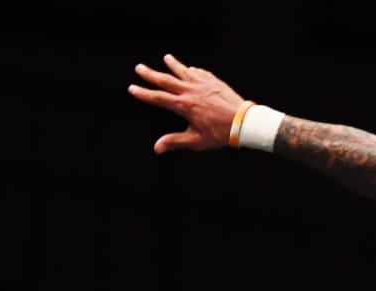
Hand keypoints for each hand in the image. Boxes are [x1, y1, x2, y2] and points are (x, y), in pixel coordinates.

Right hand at [126, 53, 249, 153]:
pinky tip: (191, 69)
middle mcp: (190, 91)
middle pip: (166, 80)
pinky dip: (193, 71)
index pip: (158, 98)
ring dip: (173, 64)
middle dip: (151, 74)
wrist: (244, 122)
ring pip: (183, 71)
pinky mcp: (214, 82)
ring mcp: (202, 84)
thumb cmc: (221, 133)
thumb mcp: (196, 141)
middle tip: (139, 67)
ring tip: (166, 58)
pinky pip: (200, 73)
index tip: (132, 88)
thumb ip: (175, 142)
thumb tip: (157, 148)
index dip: (143, 93)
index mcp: (183, 106)